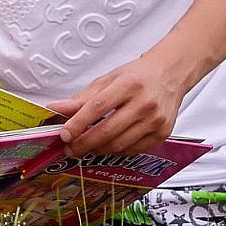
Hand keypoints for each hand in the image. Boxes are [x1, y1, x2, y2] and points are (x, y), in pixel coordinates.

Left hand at [52, 56, 187, 157]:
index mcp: (128, 84)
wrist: (170, 75)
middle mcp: (144, 103)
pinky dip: (116, 150)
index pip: (97, 108)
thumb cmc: (137, 76)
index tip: (64, 135)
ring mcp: (155, 120)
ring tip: (86, 146)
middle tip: (70, 148)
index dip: (77, 124)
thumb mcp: (107, 79)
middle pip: (107, 131)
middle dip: (84, 143)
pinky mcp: (162, 133)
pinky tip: (107, 145)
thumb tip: (56, 108)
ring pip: (119, 144)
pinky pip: (133, 150)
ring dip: (98, 149)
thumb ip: (82, 98)